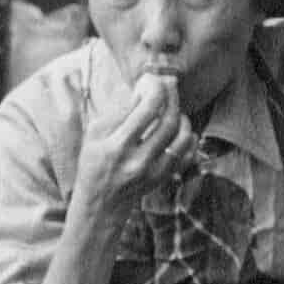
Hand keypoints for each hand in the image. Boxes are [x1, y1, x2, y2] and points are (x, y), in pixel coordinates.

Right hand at [70, 71, 196, 214]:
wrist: (101, 203)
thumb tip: (144, 90)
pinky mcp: (164, 179)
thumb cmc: (94, 162)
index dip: (155, 90)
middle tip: (170, 85)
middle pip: (168, 121)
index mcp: (116, 146)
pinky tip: (182, 131)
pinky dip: (189, 138)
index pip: (146, 110)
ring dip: (182, 117)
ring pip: (182, 137)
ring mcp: (154, 172)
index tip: (154, 80)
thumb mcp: (94, 134)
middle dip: (172, 97)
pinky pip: (188, 155)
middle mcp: (138, 160)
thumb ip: (118, 112)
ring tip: (173, 111)